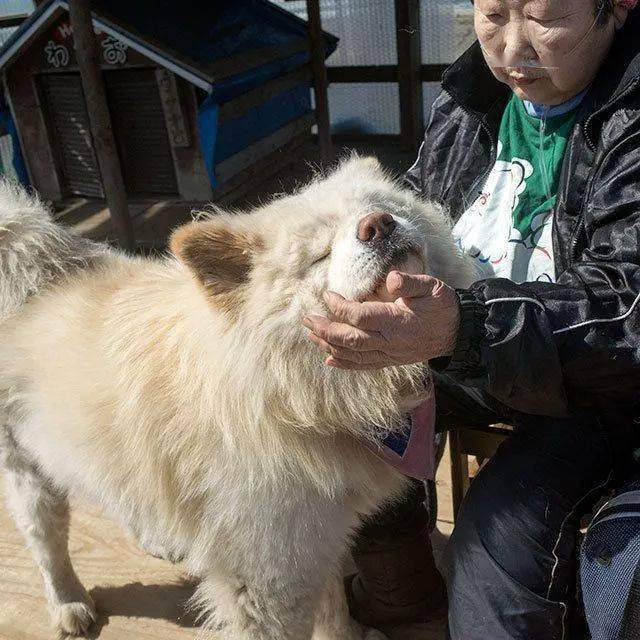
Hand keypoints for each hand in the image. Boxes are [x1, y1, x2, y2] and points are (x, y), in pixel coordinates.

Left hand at [302, 271, 460, 369]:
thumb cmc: (443, 306)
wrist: (458, 333)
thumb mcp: (432, 287)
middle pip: (350, 339)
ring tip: (310, 334)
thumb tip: (390, 278)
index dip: (340, 307)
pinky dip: (344, 363)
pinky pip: (363, 365)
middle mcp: (390, 342)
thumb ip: (410, 282)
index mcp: (398, 321)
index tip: (328, 295)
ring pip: (353, 354)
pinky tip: (328, 358)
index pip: (361, 316)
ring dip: (329, 345)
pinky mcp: (390, 360)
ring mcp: (389, 354)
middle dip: (325, 330)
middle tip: (307, 319)